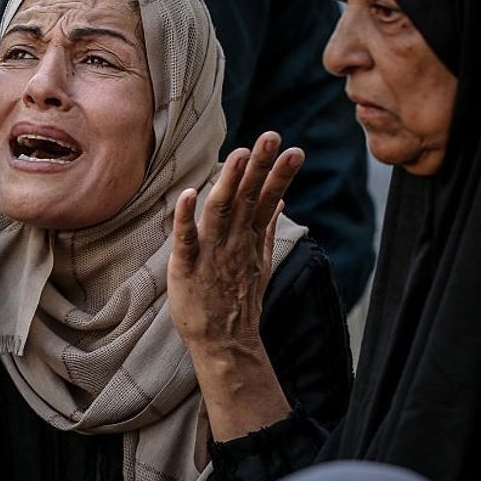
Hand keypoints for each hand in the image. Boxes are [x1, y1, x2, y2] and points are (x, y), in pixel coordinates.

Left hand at [168, 131, 303, 353]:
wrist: (223, 343)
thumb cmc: (237, 301)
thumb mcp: (259, 262)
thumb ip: (266, 229)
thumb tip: (281, 202)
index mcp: (249, 238)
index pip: (267, 200)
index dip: (279, 174)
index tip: (294, 149)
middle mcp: (233, 241)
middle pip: (249, 197)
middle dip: (260, 166)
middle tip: (272, 137)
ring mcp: (211, 253)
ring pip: (221, 210)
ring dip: (229, 181)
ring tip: (239, 154)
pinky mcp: (187, 266)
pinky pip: (186, 239)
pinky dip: (186, 217)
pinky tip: (188, 194)